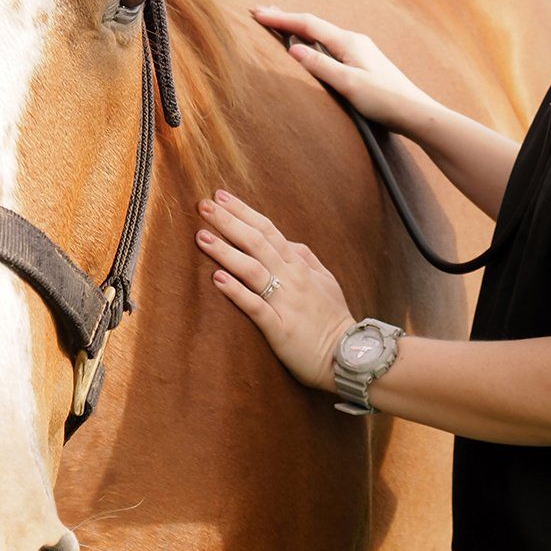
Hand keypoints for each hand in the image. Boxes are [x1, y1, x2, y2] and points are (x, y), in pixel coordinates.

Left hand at [195, 188, 355, 392]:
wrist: (348, 354)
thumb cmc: (333, 319)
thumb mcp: (326, 281)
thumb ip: (307, 259)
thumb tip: (290, 242)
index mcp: (299, 265)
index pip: (268, 230)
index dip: (243, 212)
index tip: (220, 196)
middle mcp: (291, 278)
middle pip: (256, 242)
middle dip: (228, 222)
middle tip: (203, 205)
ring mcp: (286, 302)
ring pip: (252, 269)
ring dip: (225, 252)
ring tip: (202, 237)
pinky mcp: (280, 328)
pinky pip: (256, 307)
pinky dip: (236, 292)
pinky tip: (217, 280)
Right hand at [249, 4, 434, 136]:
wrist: (416, 112)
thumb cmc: (384, 100)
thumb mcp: (348, 83)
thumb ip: (320, 65)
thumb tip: (293, 48)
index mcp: (348, 42)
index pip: (308, 24)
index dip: (281, 18)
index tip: (257, 13)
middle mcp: (354, 41)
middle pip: (314, 24)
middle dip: (287, 18)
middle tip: (261, 11)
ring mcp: (359, 51)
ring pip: (322, 34)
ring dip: (298, 27)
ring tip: (279, 23)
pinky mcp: (363, 63)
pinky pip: (330, 44)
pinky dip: (312, 39)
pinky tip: (309, 44)